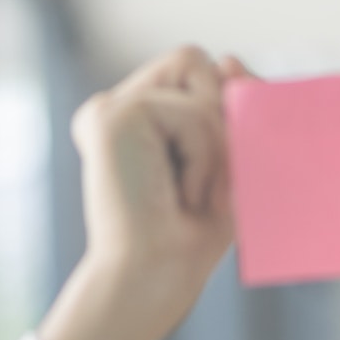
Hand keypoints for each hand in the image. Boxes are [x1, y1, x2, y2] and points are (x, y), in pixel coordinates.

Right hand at [40, 45, 253, 339]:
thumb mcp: (224, 164)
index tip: (219, 164)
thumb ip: (229, 107)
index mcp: (136, 118)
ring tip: (188, 195)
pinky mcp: (110, 115)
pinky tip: (177, 196)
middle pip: (195, 59)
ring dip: (215, 144)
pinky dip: (204, 158)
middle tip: (202, 185)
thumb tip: (227, 58)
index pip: (195, 70)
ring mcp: (109, 107)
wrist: (154, 281)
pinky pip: (191, 111)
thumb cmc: (189, 241)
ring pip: (198, 77)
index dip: (224, 101)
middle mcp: (116, 106)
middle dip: (219, 120)